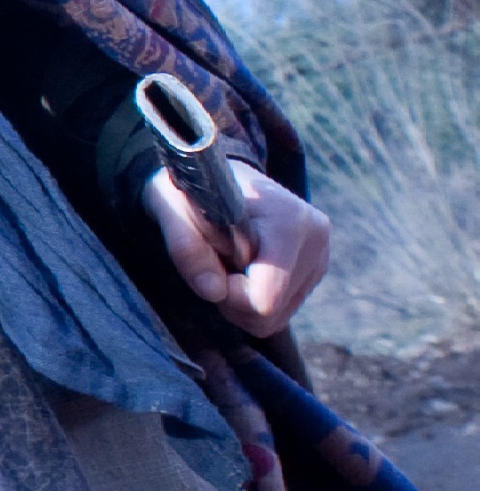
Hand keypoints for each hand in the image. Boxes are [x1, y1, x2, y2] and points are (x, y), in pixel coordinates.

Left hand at [145, 160, 329, 337]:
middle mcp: (314, 238)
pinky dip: (254, 299)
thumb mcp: (170, 207)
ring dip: (241, 302)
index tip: (209, 268)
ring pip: (276, 318)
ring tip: (226, 262)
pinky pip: (281, 311)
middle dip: (232, 299)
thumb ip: (186, 247)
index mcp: (287, 219)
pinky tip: (242, 268)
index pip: (265, 296)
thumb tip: (214, 291)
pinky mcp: (315, 269)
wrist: (215, 173)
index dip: (228, 295)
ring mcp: (319, 255)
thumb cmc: (192, 190)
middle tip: (212, 263)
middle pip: (270, 314)